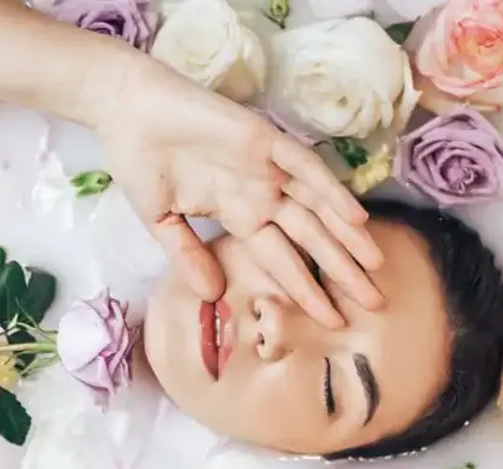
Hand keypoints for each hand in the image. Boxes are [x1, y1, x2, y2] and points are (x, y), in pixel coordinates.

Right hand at [95, 61, 384, 327]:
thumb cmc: (141, 163)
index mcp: (239, 215)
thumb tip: (213, 295)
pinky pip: (305, 168)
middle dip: (342, 273)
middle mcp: (260, 195)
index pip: (281, 260)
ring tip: (375, 267)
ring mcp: (266, 168)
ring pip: (317, 207)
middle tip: (374, 305)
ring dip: (346, 237)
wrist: (128, 113)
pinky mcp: (265, 140)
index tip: (331, 321)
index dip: (307, 290)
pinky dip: (329, 191)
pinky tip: (353, 218)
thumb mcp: (161, 222)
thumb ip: (188, 255)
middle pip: (311, 239)